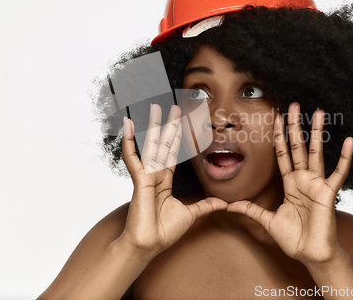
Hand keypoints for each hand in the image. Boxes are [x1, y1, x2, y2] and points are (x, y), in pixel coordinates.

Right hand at [119, 104, 226, 256]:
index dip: (177, 136)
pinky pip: (133, 158)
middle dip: (169, 125)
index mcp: (165, 181)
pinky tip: (129, 125)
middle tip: (173, 107)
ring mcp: (146, 176)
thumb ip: (205, 206)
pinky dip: (129, 141)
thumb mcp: (191, 214)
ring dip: (152, 126)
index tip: (181, 121)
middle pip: (163, 144)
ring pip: (150, 145)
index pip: (173, 152)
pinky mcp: (139, 180)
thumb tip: (223, 203)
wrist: (150, 245)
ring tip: (154, 107)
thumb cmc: (164, 232)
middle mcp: (155, 174)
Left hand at [228, 102, 352, 265]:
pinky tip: (349, 141)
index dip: (279, 136)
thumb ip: (250, 210)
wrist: (311, 255)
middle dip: (294, 126)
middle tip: (293, 104)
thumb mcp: (267, 221)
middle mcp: (303, 180)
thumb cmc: (294, 238)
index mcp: (290, 184)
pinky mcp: (328, 194)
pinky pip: (338, 173)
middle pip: (297, 147)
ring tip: (318, 112)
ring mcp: (316, 185)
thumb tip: (229, 205)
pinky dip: (344, 158)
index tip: (276, 117)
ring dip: (317, 132)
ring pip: (315, 153)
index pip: (283, 154)